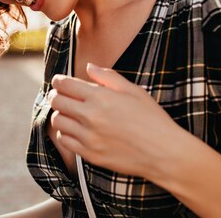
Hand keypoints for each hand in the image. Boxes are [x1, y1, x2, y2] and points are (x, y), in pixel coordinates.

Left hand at [48, 63, 191, 183]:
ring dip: (60, 114)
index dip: (58, 81)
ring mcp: (88, 137)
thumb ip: (108, 77)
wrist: (164, 152)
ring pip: (57, 121)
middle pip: (56, 101)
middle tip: (61, 95)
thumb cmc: (152, 119)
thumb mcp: (133, 91)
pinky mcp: (89, 154)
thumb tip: (88, 67)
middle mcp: (90, 116)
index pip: (64, 85)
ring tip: (70, 113)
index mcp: (100, 97)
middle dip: (56, 95)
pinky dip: (65, 133)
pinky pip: (64, 140)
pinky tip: (75, 130)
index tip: (59, 82)